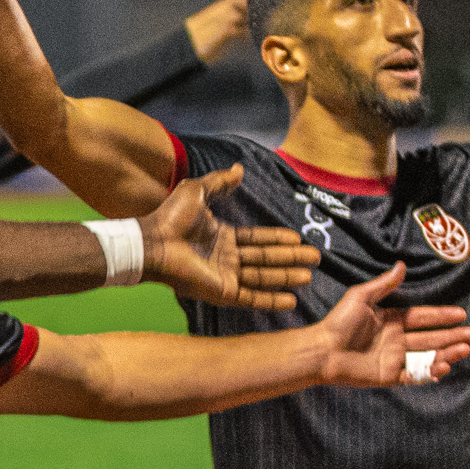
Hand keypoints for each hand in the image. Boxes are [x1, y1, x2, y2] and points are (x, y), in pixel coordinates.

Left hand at [138, 165, 319, 309]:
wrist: (155, 242)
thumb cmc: (171, 217)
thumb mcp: (197, 191)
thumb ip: (219, 181)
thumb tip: (239, 168)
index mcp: (221, 236)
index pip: (256, 239)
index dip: (276, 239)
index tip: (297, 238)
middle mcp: (225, 257)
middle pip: (265, 258)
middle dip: (289, 258)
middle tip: (314, 257)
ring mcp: (224, 275)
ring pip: (262, 277)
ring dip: (285, 277)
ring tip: (308, 276)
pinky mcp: (222, 291)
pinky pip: (251, 297)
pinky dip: (271, 299)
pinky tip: (291, 300)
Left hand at [312, 262, 469, 386]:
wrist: (322, 351)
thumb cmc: (338, 322)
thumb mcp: (360, 297)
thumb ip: (383, 284)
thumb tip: (401, 265)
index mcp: (391, 320)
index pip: (422, 317)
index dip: (441, 316)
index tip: (461, 314)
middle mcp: (396, 339)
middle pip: (430, 338)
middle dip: (452, 336)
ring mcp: (394, 358)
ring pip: (427, 356)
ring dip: (447, 353)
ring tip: (463, 349)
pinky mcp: (389, 375)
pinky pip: (414, 375)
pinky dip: (430, 372)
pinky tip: (442, 366)